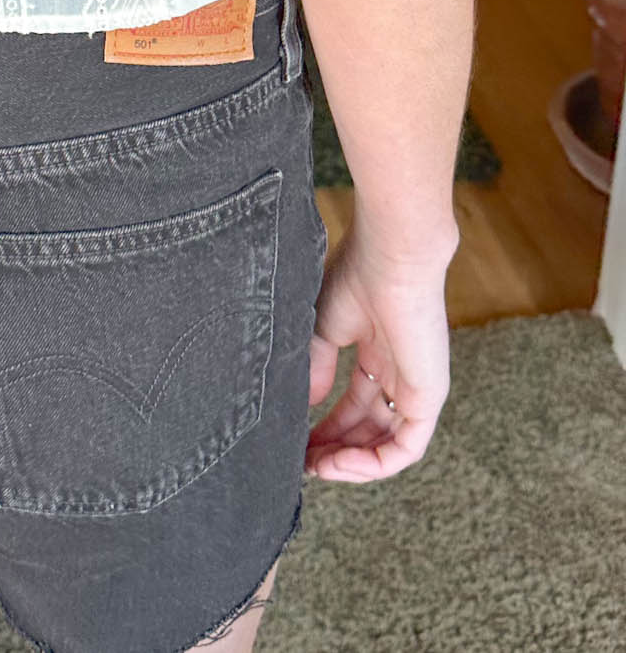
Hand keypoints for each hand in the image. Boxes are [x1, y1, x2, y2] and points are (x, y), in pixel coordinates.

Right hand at [305, 217, 453, 482]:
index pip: (354, 405)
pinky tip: (337, 462)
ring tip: (316, 468)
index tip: (296, 440)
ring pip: (386, 445)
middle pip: (368, 428)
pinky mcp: (429, 398)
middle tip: (301, 462)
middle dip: (333, 449)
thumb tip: (306, 407)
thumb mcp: (323, 328)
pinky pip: (405, 448)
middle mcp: (398, 374)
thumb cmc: (357, 277)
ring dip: (350, 463)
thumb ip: (317, 368)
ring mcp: (415, 388)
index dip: (325, 428)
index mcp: (377, 353)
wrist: (390, 257)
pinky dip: (372, 464)